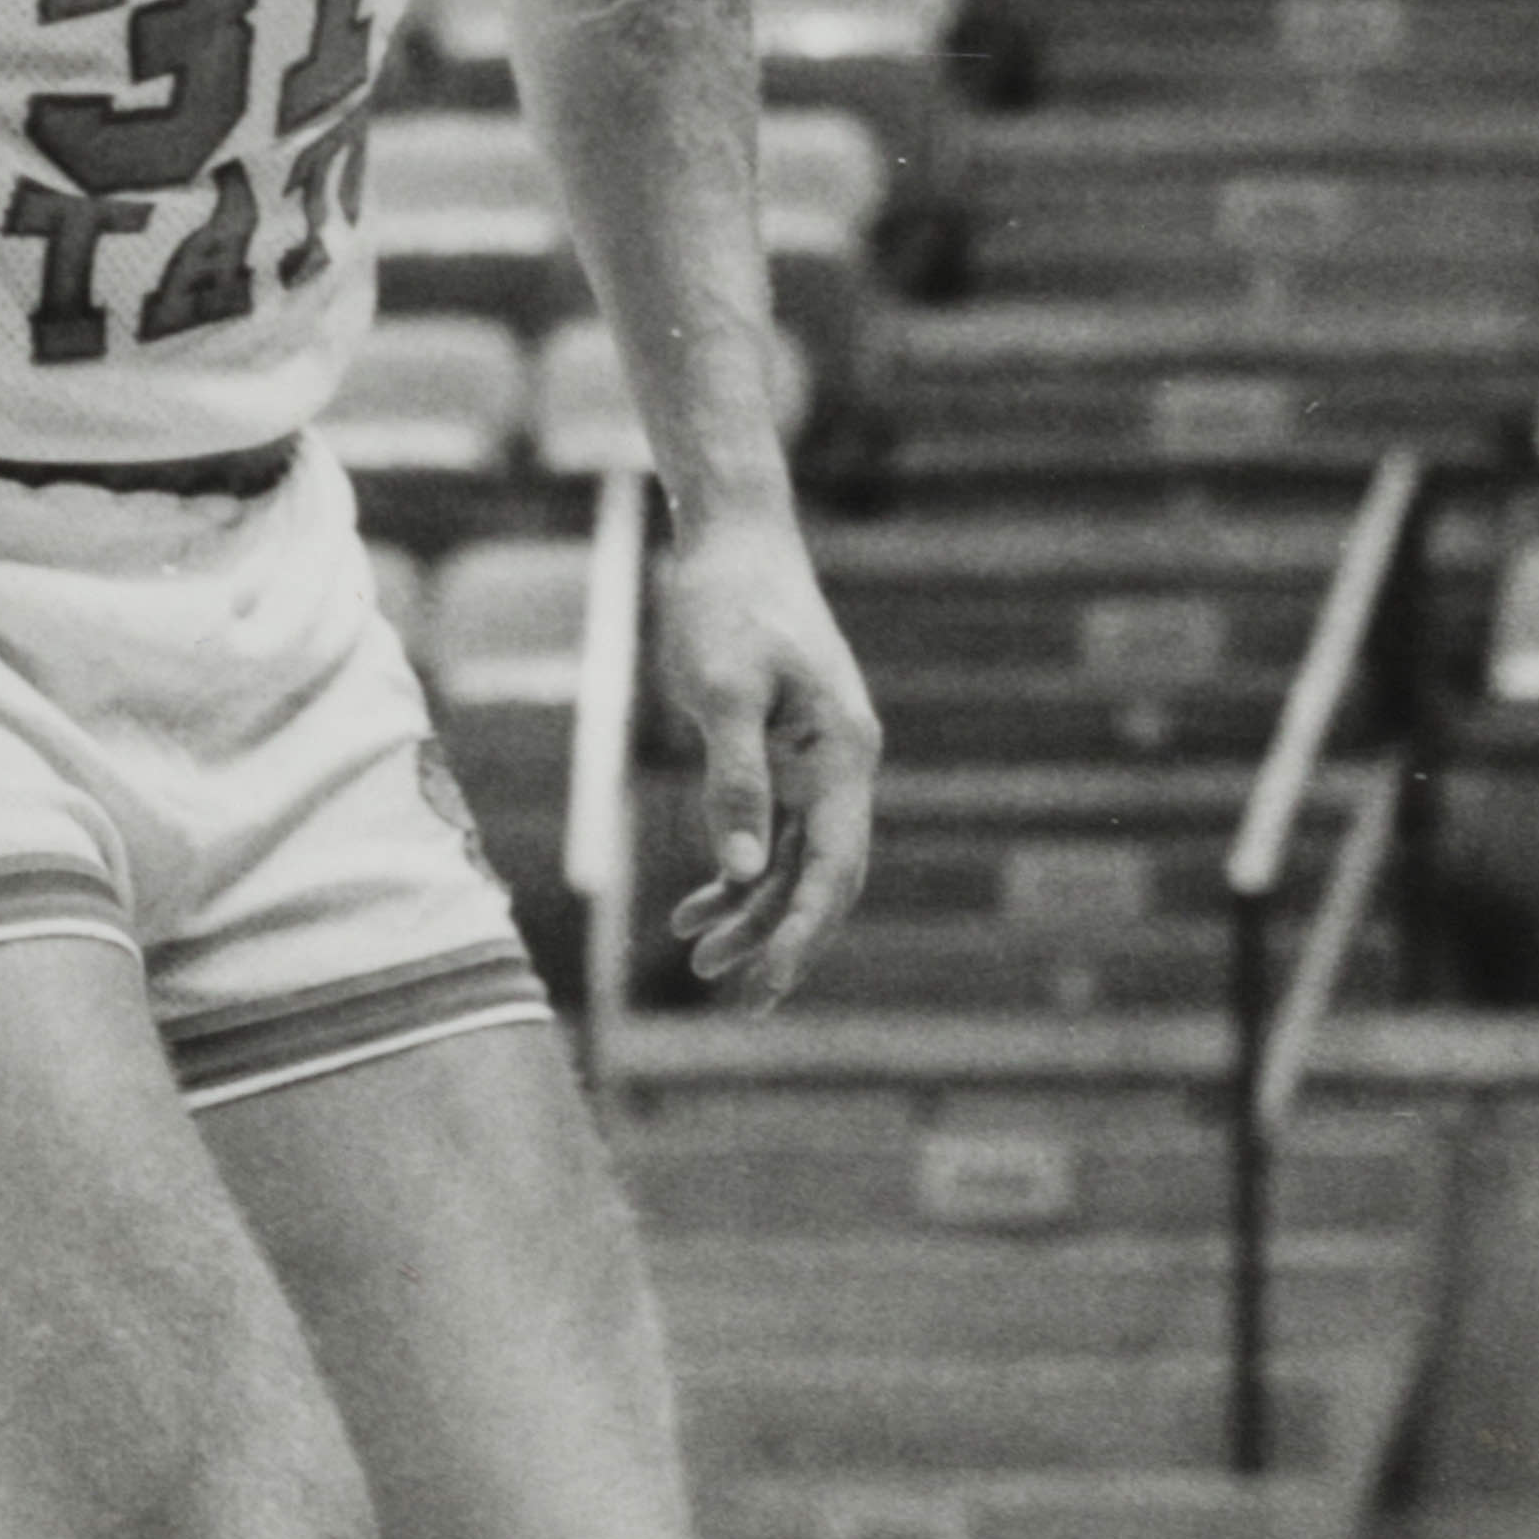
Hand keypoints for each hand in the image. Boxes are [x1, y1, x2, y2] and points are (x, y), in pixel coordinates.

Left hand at [647, 500, 879, 1008]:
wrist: (732, 539)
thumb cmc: (726, 605)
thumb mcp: (722, 690)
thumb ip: (735, 781)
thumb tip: (744, 873)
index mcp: (843, 754)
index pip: (833, 869)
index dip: (801, 935)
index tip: (765, 989)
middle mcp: (842, 765)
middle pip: (822, 878)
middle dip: (781, 941)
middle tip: (732, 998)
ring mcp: (817, 762)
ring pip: (795, 862)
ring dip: (753, 914)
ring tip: (700, 961)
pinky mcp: (786, 754)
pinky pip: (773, 833)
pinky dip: (738, 874)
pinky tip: (695, 908)